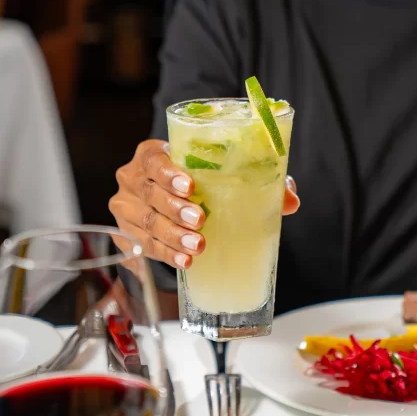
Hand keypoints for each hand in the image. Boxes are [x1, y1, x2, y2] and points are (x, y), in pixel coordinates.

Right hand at [109, 139, 299, 269]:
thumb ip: (254, 179)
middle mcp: (132, 179)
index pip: (153, 159)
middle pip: (149, 194)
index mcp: (150, 154)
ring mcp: (126, 209)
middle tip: (201, 221)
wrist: (167, 196)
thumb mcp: (218, 170)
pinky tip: (185, 261)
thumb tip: (291, 200)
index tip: (191, 186)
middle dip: (176, 210)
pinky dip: (166, 255)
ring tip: (198, 246)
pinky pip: (144, 247)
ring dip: (173, 237)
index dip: (169, 173)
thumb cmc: (196, 178)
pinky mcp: (128, 235)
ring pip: (146, 224)